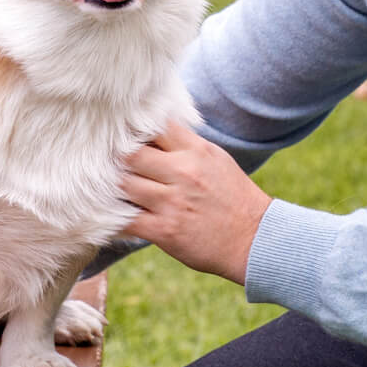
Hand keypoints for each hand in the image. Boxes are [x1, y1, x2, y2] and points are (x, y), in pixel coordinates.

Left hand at [120, 120, 272, 285]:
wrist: (253, 238)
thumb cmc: (233, 196)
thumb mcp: (215, 158)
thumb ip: (186, 143)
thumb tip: (155, 130)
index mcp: (196, 151)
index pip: (155, 127)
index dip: (137, 130)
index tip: (129, 137)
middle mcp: (183, 172)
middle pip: (132, 155)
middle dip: (121, 159)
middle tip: (112, 165)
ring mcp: (172, 202)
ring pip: (124, 185)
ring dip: (117, 188)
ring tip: (115, 189)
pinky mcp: (164, 230)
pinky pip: (126, 219)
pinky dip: (116, 217)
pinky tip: (114, 215)